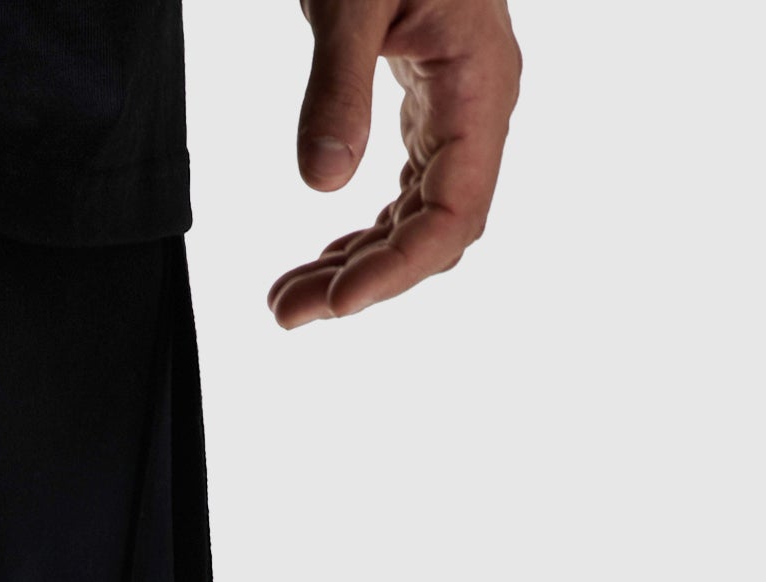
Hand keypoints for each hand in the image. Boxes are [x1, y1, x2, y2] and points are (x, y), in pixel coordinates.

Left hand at [269, 0, 522, 327]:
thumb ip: (336, 86)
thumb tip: (320, 183)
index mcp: (480, 85)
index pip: (452, 214)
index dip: (396, 271)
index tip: (333, 305)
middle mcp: (479, 107)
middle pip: (436, 231)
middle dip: (365, 280)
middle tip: (285, 312)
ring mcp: (457, 108)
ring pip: (418, 218)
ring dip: (356, 264)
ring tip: (287, 298)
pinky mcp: (430, 103)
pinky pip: (409, 190)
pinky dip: (365, 230)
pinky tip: (323, 255)